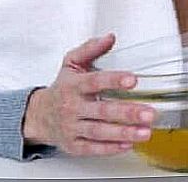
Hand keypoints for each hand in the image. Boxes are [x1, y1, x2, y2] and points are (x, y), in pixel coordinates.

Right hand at [22, 33, 155, 155]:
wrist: (38, 115)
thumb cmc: (61, 88)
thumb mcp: (71, 64)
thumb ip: (90, 49)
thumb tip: (110, 37)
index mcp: (74, 85)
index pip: (95, 81)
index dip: (114, 80)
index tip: (132, 80)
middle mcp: (72, 107)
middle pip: (102, 110)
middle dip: (127, 113)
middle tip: (149, 113)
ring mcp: (72, 127)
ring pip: (99, 131)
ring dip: (124, 133)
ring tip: (145, 132)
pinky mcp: (74, 145)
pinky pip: (93, 148)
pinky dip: (110, 148)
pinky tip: (128, 145)